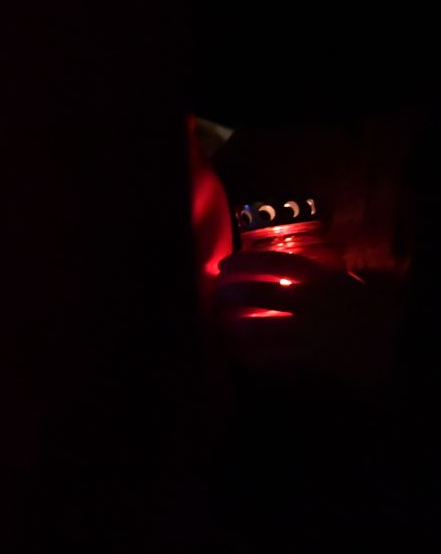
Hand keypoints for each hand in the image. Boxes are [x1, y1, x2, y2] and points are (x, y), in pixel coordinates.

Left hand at [213, 249, 371, 375]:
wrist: (397, 349)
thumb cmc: (369, 314)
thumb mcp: (349, 282)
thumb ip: (318, 269)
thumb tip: (279, 258)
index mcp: (326, 278)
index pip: (277, 263)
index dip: (245, 262)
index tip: (225, 265)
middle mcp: (318, 303)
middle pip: (261, 293)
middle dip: (234, 293)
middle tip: (220, 295)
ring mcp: (316, 333)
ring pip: (262, 328)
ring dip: (238, 326)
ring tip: (225, 325)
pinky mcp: (316, 359)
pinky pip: (275, 358)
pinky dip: (254, 356)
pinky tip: (242, 354)